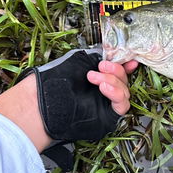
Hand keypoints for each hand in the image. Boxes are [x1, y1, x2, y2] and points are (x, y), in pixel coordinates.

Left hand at [0, 49, 137, 152]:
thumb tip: (115, 54)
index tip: (129, 59)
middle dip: (116, 71)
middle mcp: (105, 91)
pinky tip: (104, 87)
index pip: (120, 71)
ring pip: (125, 92)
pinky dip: (116, 94)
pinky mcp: (107, 118)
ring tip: (95, 78)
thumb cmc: (57, 80)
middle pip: (124, 80)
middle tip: (101, 66)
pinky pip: (121, 106)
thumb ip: (99, 58)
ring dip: (114, 81)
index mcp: (99, 77)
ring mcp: (106, 105)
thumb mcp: (80, 60)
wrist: (43, 101)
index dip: (126, 65)